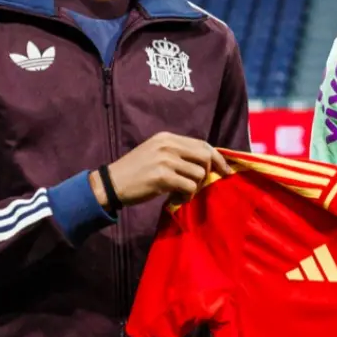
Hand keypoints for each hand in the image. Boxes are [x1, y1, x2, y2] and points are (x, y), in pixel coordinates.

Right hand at [89, 132, 232, 210]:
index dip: (217, 157)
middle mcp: (168, 145)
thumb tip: (206, 163)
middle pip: (205, 157)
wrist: (110, 184)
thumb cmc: (134, 172)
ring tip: (179, 194)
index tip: (226, 170)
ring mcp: (165, 160)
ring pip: (199, 174)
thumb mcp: (156, 154)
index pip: (202, 143)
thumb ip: (178, 154)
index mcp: (167, 137)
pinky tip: (173, 199)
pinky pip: (189, 187)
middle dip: (208, 174)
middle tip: (199, 186)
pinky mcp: (162, 177)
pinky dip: (186, 197)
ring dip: (194, 189)